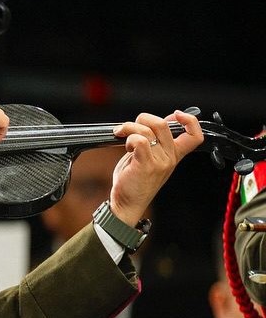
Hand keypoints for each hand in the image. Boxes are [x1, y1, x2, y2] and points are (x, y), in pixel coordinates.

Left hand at [107, 109, 203, 223]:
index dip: (190, 121)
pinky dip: (129, 137)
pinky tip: (126, 146)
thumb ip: (157, 139)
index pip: (195, 135)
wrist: (127, 203)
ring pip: (148, 130)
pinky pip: (140, 140)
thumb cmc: (135, 179)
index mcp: (175, 154)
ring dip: (129, 128)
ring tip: (123, 137)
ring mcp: (160, 161)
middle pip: (164, 124)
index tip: (176, 114)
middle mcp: (170, 157)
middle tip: (130, 127)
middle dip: (143, 119)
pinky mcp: (146, 165)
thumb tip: (166, 119)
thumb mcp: (151, 156)